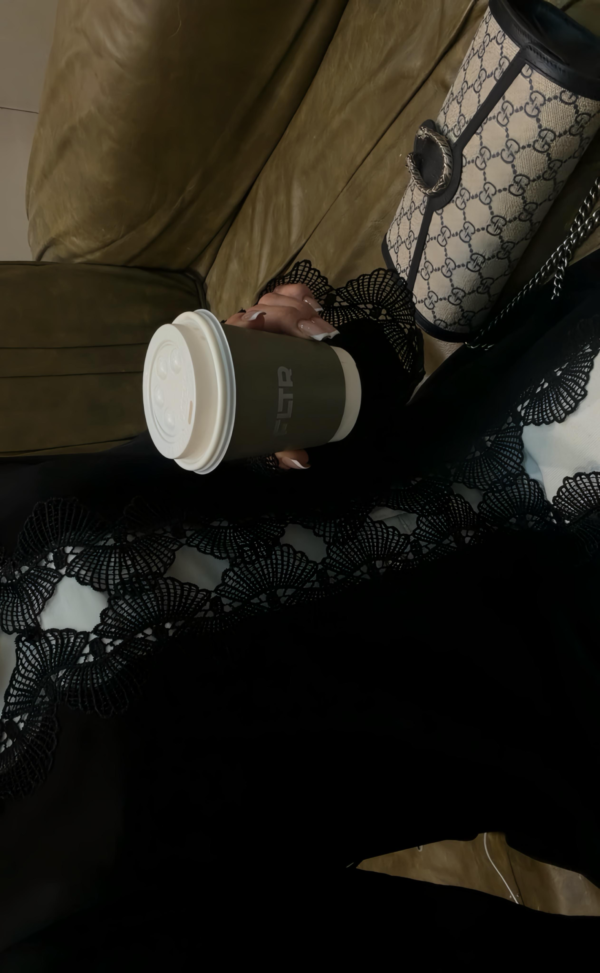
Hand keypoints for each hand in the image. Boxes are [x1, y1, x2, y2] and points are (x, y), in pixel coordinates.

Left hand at [224, 283, 337, 470]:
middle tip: (316, 335)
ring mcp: (259, 322)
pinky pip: (285, 295)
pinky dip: (299, 294)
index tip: (264, 325)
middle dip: (290, 316)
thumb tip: (301, 460)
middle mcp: (241, 335)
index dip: (250, 321)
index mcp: (229, 357)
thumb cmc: (250, 415)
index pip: (233, 328)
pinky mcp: (276, 316)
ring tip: (322, 326)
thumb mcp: (262, 431)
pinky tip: (314, 302)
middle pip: (262, 309)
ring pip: (274, 299)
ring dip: (298, 307)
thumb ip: (279, 444)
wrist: (244, 401)